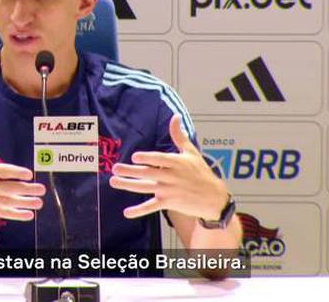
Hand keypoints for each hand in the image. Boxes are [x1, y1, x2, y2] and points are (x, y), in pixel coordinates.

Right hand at [0, 121, 45, 221]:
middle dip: (25, 189)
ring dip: (24, 203)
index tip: (29, 174)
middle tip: (41, 189)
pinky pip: (2, 214)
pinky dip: (15, 215)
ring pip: (7, 203)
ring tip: (39, 203)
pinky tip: (28, 215)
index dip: (14, 172)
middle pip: (7, 188)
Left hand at [109, 115, 227, 220]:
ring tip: (114, 182)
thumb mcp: (191, 152)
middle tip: (115, 168)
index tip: (135, 157)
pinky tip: (127, 212)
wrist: (214, 197)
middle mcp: (171, 177)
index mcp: (177, 163)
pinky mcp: (168, 203)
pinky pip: (151, 207)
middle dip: (131, 171)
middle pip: (148, 173)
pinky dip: (139, 210)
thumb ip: (179, 136)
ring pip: (145, 188)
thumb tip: (175, 116)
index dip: (148, 159)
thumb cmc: (201, 173)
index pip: (160, 160)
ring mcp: (169, 191)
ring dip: (128, 185)